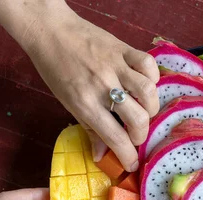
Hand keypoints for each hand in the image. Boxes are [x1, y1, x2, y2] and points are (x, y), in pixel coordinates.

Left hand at [23, 4, 159, 170]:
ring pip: (148, 92)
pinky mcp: (123, 49)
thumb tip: (100, 156)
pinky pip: (148, 64)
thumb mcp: (68, 104)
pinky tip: (145, 83)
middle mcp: (103, 87)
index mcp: (86, 104)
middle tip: (135, 136)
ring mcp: (115, 66)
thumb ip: (89, 129)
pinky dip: (152, 76)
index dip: (128, 156)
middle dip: (141, 135)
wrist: (50, 32)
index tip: (132, 164)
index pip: (115, 137)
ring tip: (144, 111)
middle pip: (138, 118)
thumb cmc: (56, 70)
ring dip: (151, 108)